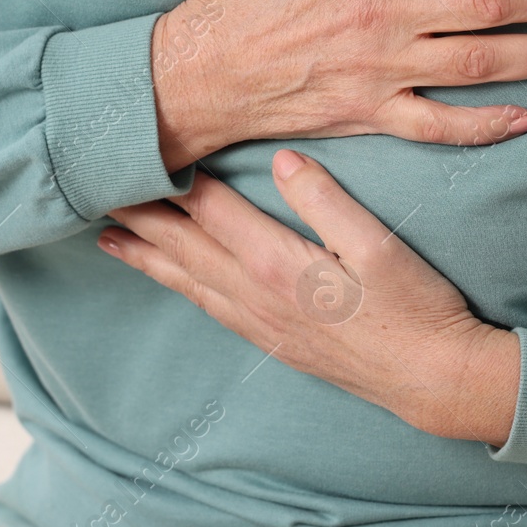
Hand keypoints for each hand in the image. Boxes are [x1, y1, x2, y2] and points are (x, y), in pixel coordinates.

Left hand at [100, 149, 520, 445]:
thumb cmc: (415, 306)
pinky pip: (206, 305)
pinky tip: (166, 276)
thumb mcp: (380, 244)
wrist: (431, 378)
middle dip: (138, 215)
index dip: (172, 177)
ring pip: (186, 280)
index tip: (140, 147)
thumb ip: (326, 200)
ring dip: (144, 254)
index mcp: (279, 264)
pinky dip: (176, 285)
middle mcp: (256, 295)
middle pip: (182, 246)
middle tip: (94, 188)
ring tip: (108, 234)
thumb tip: (280, 158)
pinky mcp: (269, 339)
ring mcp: (259, 322)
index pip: (209, 210)